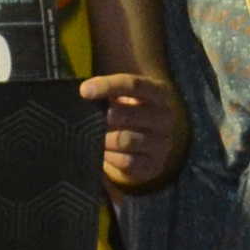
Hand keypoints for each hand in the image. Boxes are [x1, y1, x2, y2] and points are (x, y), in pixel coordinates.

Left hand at [81, 70, 182, 193]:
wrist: (143, 148)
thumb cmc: (125, 114)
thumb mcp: (120, 98)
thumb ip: (107, 93)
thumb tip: (84, 92)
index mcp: (157, 92)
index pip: (133, 85)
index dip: (107, 86)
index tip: (84, 91)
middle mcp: (165, 116)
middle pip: (127, 114)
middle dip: (101, 118)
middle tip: (85, 122)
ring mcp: (162, 142)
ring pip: (125, 140)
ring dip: (103, 139)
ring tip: (92, 138)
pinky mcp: (154, 165)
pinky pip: (127, 161)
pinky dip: (110, 157)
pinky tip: (102, 153)